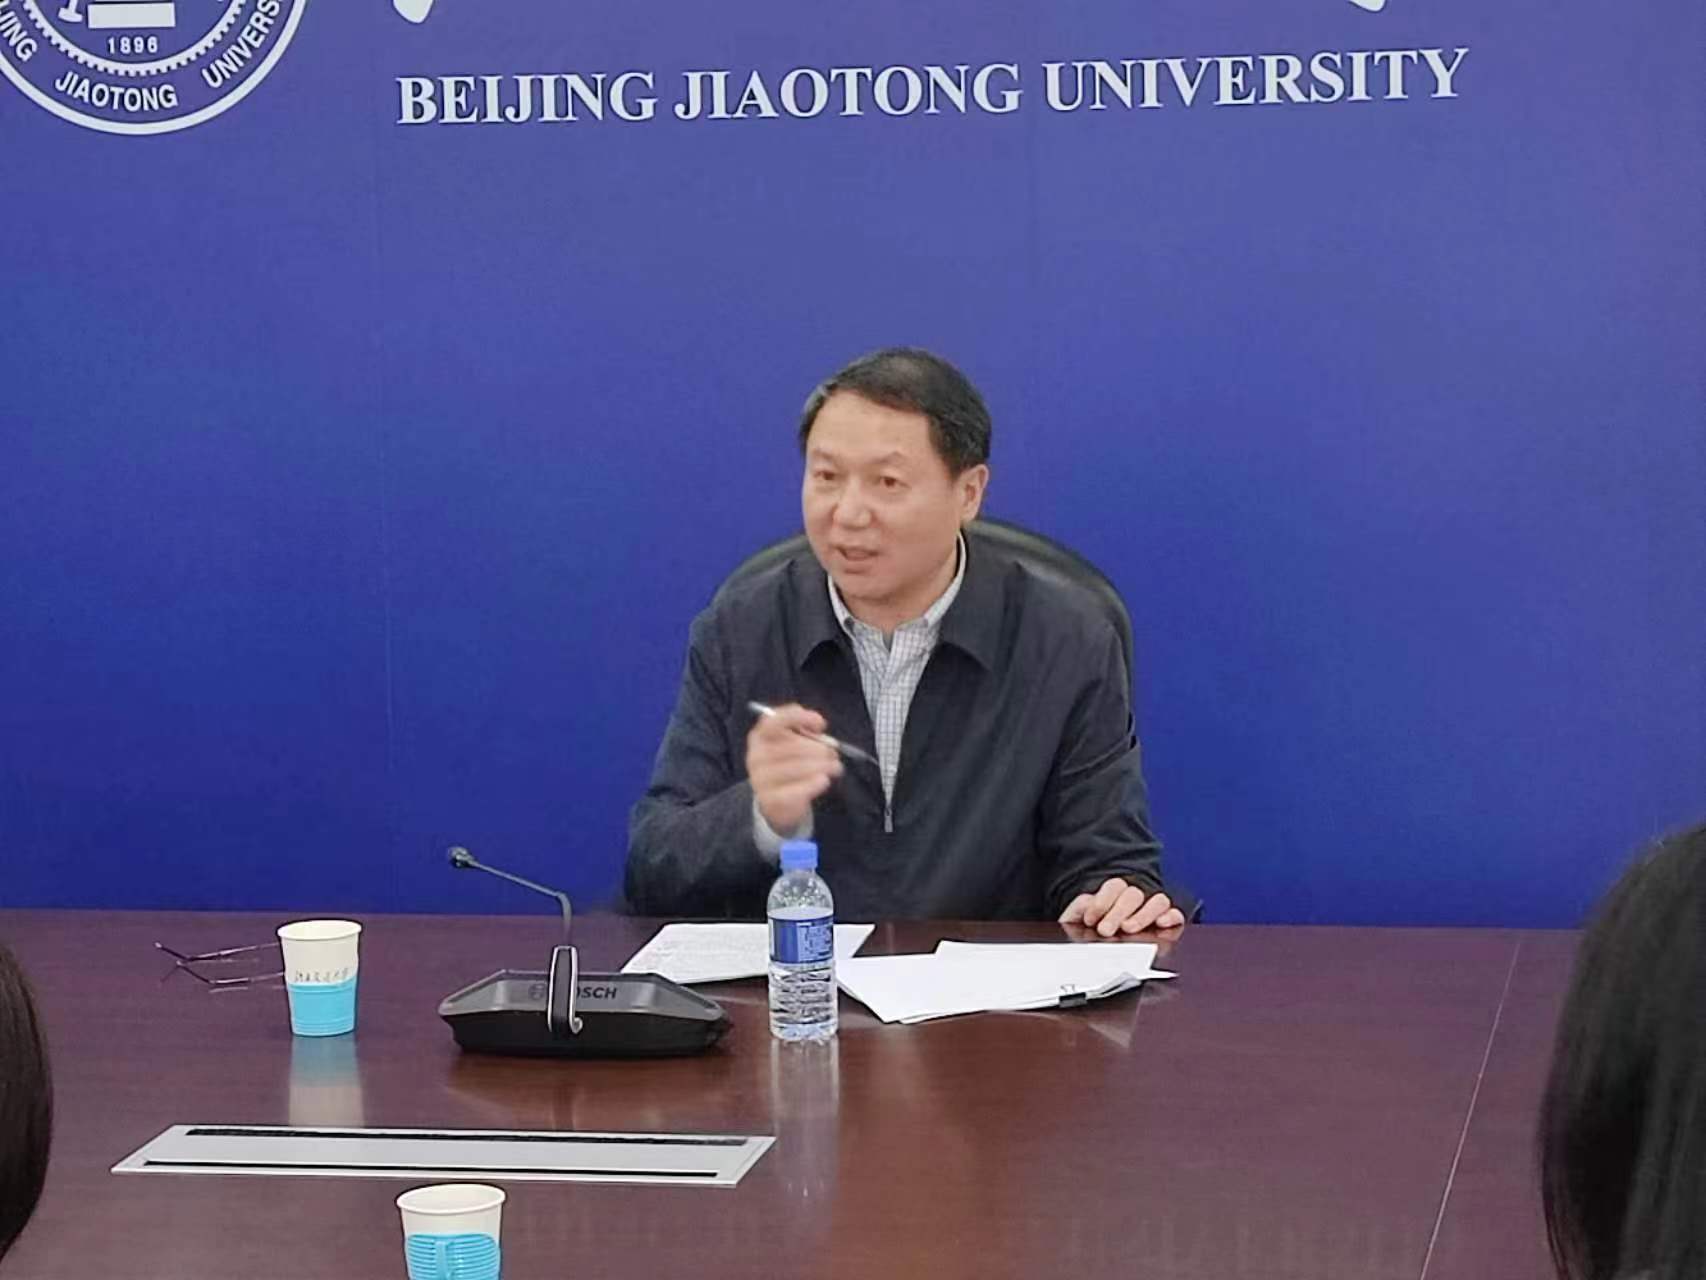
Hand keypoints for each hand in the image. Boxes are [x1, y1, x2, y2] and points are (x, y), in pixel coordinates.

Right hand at [746, 703, 841, 834]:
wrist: (776, 802)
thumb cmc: (789, 766)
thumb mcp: (794, 745)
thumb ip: (806, 734)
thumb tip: (823, 734)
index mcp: (760, 737)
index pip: (772, 721)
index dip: (798, 718)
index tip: (821, 724)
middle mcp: (756, 757)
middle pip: (791, 747)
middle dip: (819, 749)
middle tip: (833, 753)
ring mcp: (761, 780)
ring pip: (798, 768)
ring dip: (822, 766)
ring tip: (835, 767)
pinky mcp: (770, 800)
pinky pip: (797, 790)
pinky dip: (814, 783)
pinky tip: (824, 780)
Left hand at [1059, 877, 1184, 936]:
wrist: (1102, 942)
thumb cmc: (1093, 928)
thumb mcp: (1079, 918)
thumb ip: (1079, 908)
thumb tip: (1087, 902)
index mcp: (1115, 893)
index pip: (1114, 887)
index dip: (1102, 902)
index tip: (1090, 919)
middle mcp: (1137, 897)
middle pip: (1133, 895)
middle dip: (1118, 912)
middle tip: (1105, 929)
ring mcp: (1154, 908)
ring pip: (1158, 901)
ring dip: (1143, 915)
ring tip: (1128, 929)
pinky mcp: (1169, 922)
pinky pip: (1176, 914)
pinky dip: (1172, 917)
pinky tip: (1161, 923)